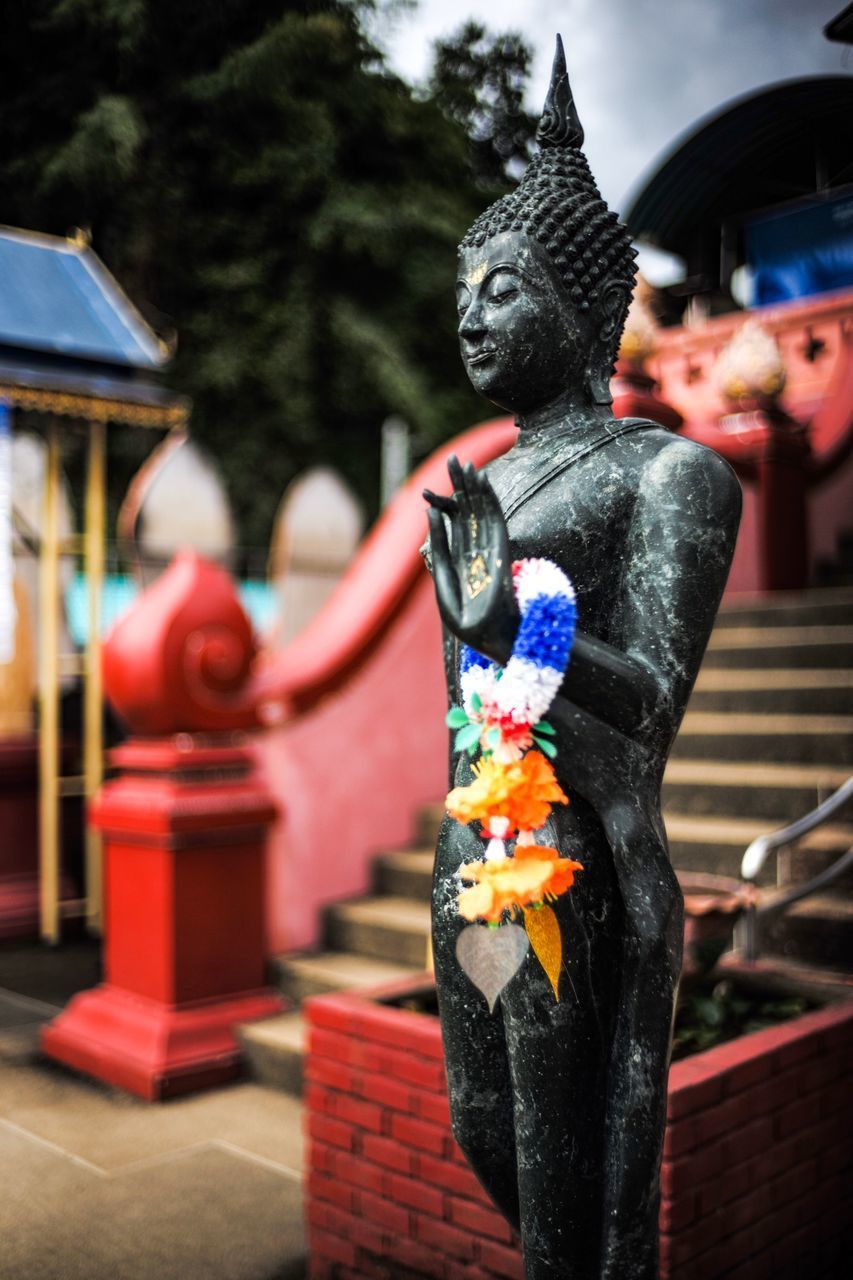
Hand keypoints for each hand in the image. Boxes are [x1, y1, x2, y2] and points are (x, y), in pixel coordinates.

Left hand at [424, 455, 518, 662]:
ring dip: (475, 487)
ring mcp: (490, 549)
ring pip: (482, 511)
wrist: (489, 638)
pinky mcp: (501, 551)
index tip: (437, 484)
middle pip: (469, 511)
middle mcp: (476, 550)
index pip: (454, 524)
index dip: (446, 502)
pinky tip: (483, 481)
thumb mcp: (443, 581)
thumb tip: (430, 514)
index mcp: (461, 560)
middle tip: (455, 459)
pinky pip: (495, 519)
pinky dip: (489, 499)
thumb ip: (438, 548)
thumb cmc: (467, 620)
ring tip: (468, 463)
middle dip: (462, 486)